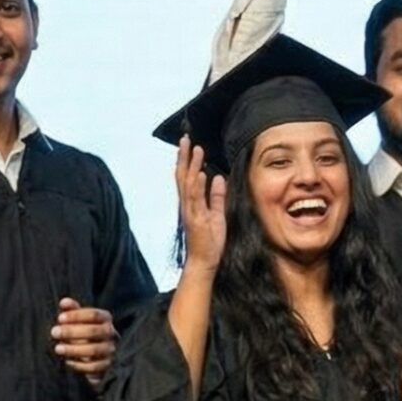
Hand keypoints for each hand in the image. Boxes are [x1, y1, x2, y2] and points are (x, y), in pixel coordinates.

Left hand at [51, 299, 116, 389]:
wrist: (97, 354)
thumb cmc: (84, 331)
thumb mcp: (80, 319)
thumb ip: (73, 310)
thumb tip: (64, 302)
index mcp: (105, 319)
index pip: (94, 315)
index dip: (76, 316)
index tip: (60, 318)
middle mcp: (111, 334)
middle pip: (94, 331)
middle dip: (72, 332)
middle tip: (54, 332)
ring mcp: (110, 350)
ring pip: (94, 350)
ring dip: (73, 349)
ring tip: (58, 348)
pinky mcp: (107, 365)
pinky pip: (94, 366)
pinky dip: (79, 365)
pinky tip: (67, 361)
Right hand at [173, 138, 225, 272]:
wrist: (204, 261)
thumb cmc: (210, 240)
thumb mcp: (217, 214)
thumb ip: (216, 196)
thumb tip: (218, 177)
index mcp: (192, 203)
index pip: (188, 177)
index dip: (188, 161)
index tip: (190, 145)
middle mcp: (187, 204)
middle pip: (183, 176)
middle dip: (184, 157)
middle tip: (186, 138)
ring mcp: (190, 211)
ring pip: (188, 183)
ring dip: (191, 165)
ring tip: (194, 149)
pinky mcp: (195, 219)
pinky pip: (195, 200)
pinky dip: (196, 186)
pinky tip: (199, 174)